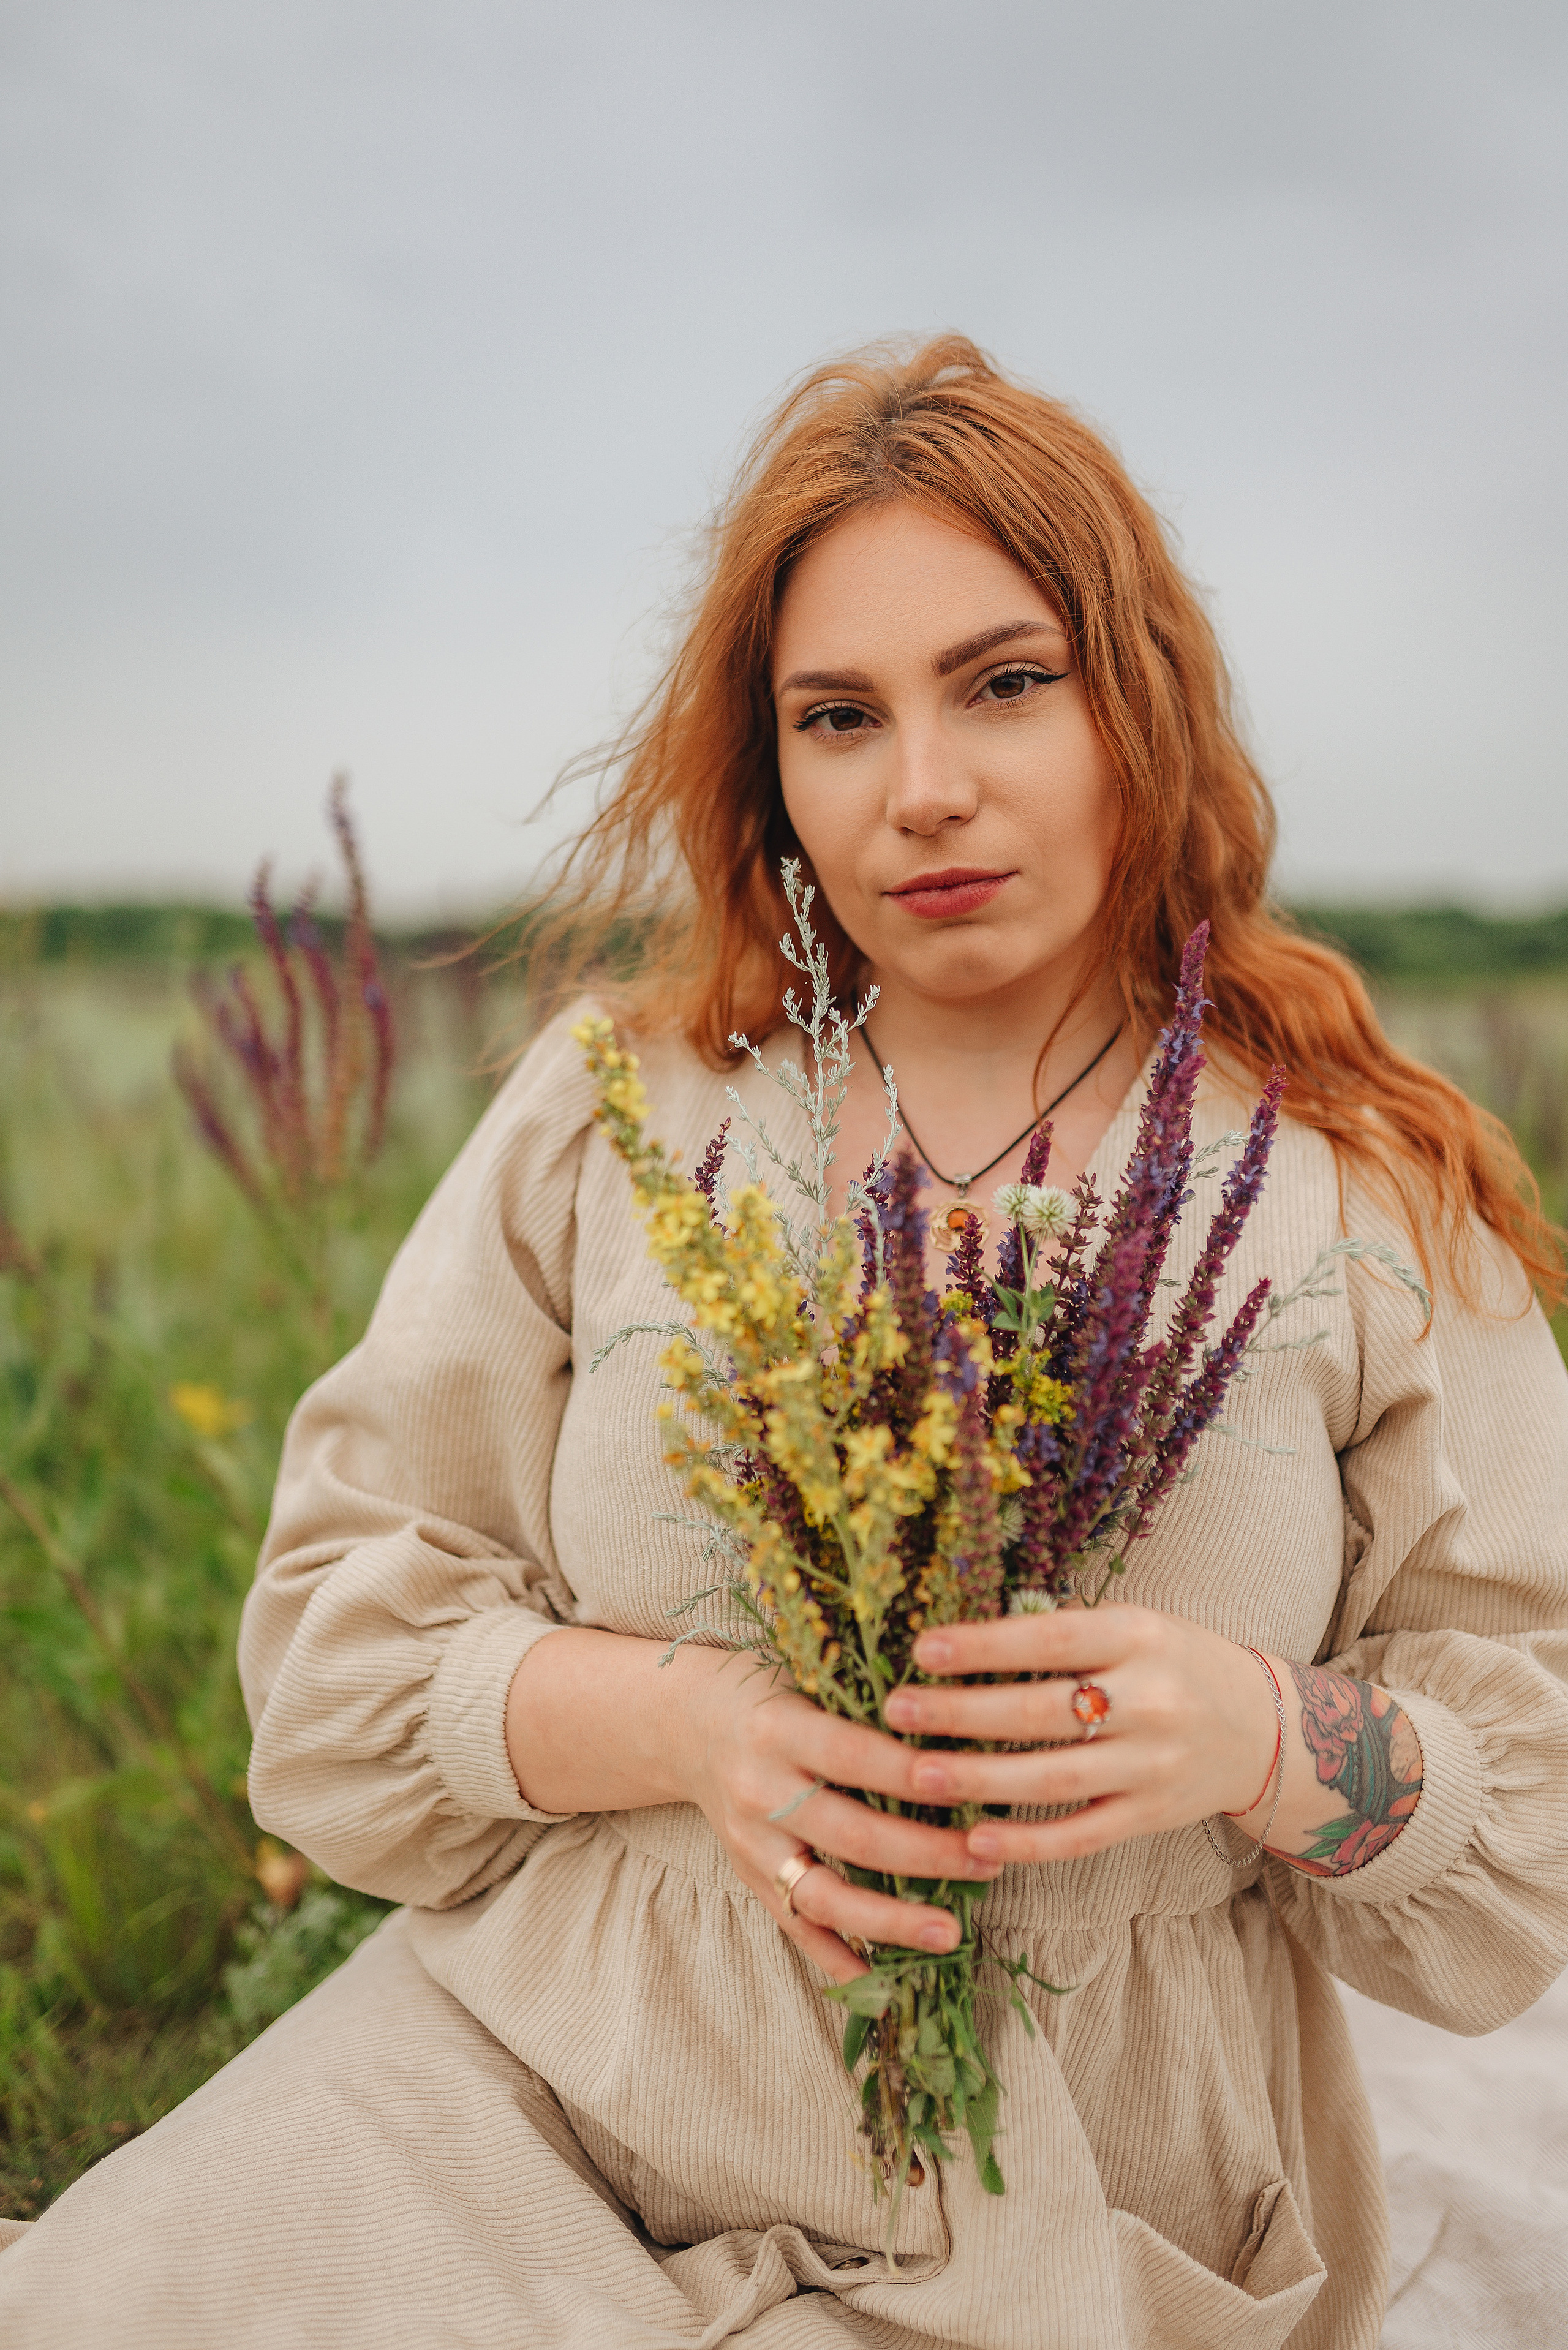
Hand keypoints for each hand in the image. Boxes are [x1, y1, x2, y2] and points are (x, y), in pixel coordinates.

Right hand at [678, 1651, 1001, 1984]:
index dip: (910, 1776)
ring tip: (950, 1934)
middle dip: (925, 1855)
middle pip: (849, 1835)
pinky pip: (795, 1928)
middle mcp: (759, 1790)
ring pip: (822, 1896)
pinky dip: (838, 1959)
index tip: (970, 1790)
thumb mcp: (810, 1679)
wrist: (690, 1725)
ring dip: (891, 1921)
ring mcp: (750, 1844)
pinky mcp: (748, 1879)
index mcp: (779, 1728)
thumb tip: (961, 1731)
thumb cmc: (773, 1694)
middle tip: (987, 1862)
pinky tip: (884, 1984)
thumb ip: (869, 1706)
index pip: (853, 1755)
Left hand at [882, 1604, 1278, 1866]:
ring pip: (1052, 1779)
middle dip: (962, 1714)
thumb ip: (1063, 1634)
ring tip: (916, 1777)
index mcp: (1138, 1635)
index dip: (983, 1645)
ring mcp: (1152, 1764)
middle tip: (896, 1711)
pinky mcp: (1151, 1816)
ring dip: (979, 1781)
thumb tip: (962, 1637)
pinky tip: (975, 1842)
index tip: (921, 1650)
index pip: (1049, 1639)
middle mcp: (1149, 1699)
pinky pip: (1081, 1835)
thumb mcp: (1132, 1625)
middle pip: (1041, 1712)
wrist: (1260, 1727)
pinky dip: (1027, 1843)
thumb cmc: (1172, 1662)